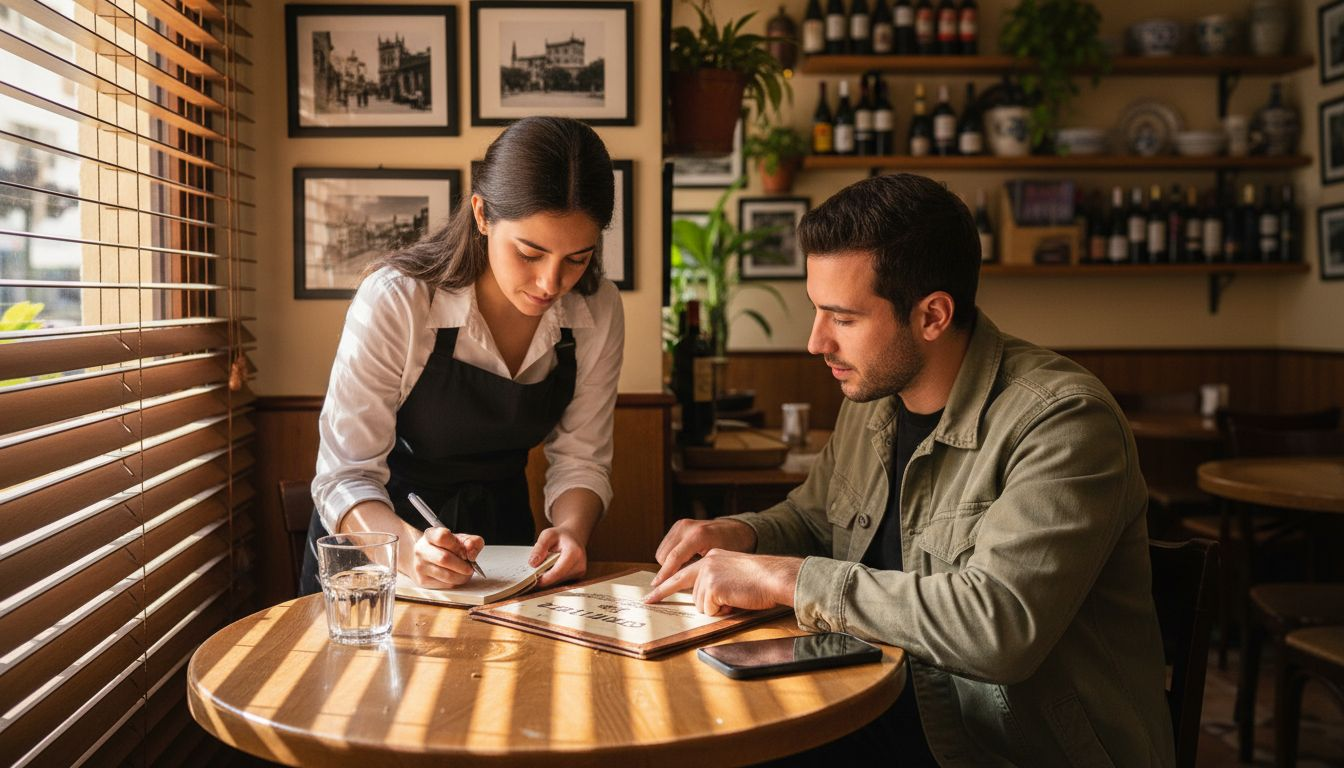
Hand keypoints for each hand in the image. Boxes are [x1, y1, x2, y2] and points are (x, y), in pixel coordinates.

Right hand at [412, 527, 484, 587]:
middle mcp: (422, 550)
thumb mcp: (461, 539)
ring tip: (465, 572)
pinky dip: (456, 582)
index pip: (442, 537)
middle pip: (444, 559)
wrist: (427, 559)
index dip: (457, 545)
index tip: (464, 551)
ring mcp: (420, 566)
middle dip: (463, 565)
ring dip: (462, 576)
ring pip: (447, 575)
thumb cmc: (447, 548)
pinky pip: (446, 584)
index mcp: (430, 535)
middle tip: (470, 567)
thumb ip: (472, 542)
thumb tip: (471, 553)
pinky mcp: (423, 581)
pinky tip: (456, 576)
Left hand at [530, 524, 587, 587]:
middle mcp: (580, 564)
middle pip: (557, 578)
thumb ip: (539, 548)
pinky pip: (561, 580)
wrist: (574, 536)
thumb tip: (533, 564)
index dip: (544, 578)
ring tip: (545, 564)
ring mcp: (580, 572)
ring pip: (558, 581)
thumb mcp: (547, 535)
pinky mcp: (578, 576)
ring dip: (549, 576)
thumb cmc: (561, 535)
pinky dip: (554, 576)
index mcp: (574, 553)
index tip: (532, 579)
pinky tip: (552, 567)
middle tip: (535, 569)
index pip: (557, 572)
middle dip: (544, 576)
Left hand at [643, 549, 801, 615]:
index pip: (683, 573)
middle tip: (648, 602)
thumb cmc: (761, 581)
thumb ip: (716, 581)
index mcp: (711, 557)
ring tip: (735, 598)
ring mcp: (708, 573)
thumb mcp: (734, 574)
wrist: (775, 577)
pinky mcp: (712, 586)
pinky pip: (709, 610)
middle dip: (687, 600)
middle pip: (691, 592)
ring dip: (717, 608)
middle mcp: (706, 562)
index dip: (665, 586)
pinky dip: (722, 611)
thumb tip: (704, 601)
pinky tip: (735, 601)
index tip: (651, 594)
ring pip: (700, 604)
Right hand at [651, 518, 756, 587]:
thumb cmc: (731, 548)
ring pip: (662, 551)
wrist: (736, 530)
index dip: (664, 575)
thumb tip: (686, 590)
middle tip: (681, 580)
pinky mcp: (678, 525)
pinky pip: (665, 546)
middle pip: (664, 556)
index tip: (656, 588)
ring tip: (685, 569)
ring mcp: (681, 525)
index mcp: (698, 536)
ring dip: (668, 564)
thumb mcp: (717, 562)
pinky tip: (684, 560)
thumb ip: (700, 572)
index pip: (674, 558)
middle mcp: (687, 527)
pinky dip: (670, 556)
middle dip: (668, 571)